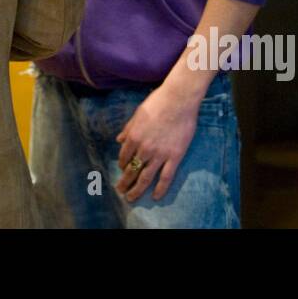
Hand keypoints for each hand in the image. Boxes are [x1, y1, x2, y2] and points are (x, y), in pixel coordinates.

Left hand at [114, 75, 205, 201]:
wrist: (179, 100)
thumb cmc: (158, 102)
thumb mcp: (138, 114)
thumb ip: (128, 129)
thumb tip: (119, 140)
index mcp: (133, 137)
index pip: (124, 156)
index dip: (122, 164)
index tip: (122, 169)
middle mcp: (144, 149)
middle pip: (132, 170)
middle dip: (125, 182)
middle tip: (120, 191)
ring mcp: (159, 154)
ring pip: (146, 177)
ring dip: (137, 189)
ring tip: (131, 198)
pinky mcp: (174, 157)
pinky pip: (166, 177)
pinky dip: (160, 188)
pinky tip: (155, 197)